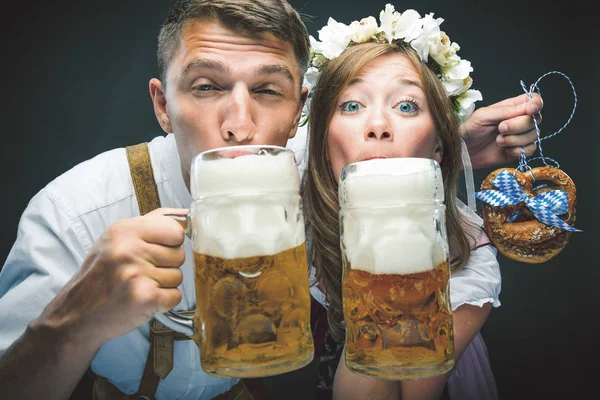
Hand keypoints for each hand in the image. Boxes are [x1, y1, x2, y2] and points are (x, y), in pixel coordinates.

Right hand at [33, 208, 187, 347]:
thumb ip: (153, 222)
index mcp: (124, 230)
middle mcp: (129, 249)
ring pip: (178, 276)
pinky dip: (164, 301)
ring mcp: (137, 274)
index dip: (170, 243)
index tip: (155, 251)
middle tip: (141, 272)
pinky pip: (176, 296)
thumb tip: (185, 215)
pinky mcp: (145, 297)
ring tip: (139, 286)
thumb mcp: (117, 238)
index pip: (175, 230)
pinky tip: (144, 299)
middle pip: (179, 254)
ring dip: (164, 284)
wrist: (77, 315)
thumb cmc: (101, 274)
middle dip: (166, 266)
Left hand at [461, 93, 542, 168]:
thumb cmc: (471, 129)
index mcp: (513, 107)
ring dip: (515, 139)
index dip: (536, 104)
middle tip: (500, 128)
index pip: (534, 100)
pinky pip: (530, 150)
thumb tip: (528, 106)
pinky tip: (505, 150)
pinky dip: (517, 150)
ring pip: (534, 135)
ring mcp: (521, 135)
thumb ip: (506, 110)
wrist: (464, 151)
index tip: (529, 111)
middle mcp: (520, 120)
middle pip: (536, 119)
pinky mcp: (520, 150)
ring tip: (498, 140)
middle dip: (518, 125)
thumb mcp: (483, 115)